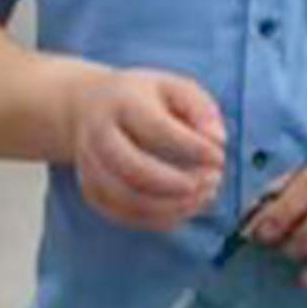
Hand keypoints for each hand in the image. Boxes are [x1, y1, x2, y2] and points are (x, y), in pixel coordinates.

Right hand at [61, 65, 228, 234]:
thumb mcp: (174, 87)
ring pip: (125, 198)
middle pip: (132, 168)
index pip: (157, 129)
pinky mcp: (90, 189)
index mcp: (123, 102)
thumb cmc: (143, 98)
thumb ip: (201, 109)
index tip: (219, 157)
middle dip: (176, 184)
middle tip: (210, 183)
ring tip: (202, 198)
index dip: (193, 147)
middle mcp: (99, 134)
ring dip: (169, 207)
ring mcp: (90, 165)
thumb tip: (217, 140)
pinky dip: (155, 220)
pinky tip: (182, 212)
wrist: (87, 106)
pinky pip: (120, 214)